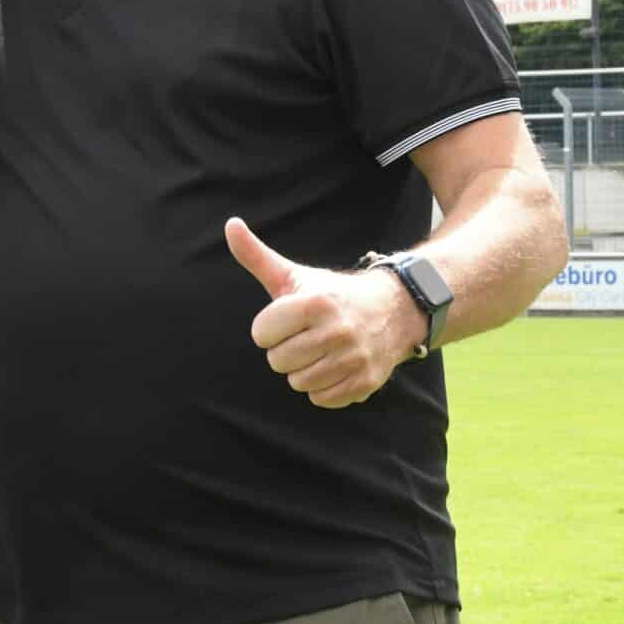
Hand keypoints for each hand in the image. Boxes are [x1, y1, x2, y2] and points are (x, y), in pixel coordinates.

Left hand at [225, 217, 421, 408]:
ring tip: (320, 350)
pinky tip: (334, 365)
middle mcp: (337, 331)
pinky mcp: (365, 382)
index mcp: (315, 303)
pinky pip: (321, 399)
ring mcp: (354, 358)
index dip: (268, 327)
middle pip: (278, 361)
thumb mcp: (293, 275)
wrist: (393, 310)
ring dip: (303, 369)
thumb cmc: (331, 294)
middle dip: (285, 349)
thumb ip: (256, 256)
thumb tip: (230, 224)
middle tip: (305, 335)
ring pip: (298, 383)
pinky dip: (323, 387)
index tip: (286, 319)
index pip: (261, 334)